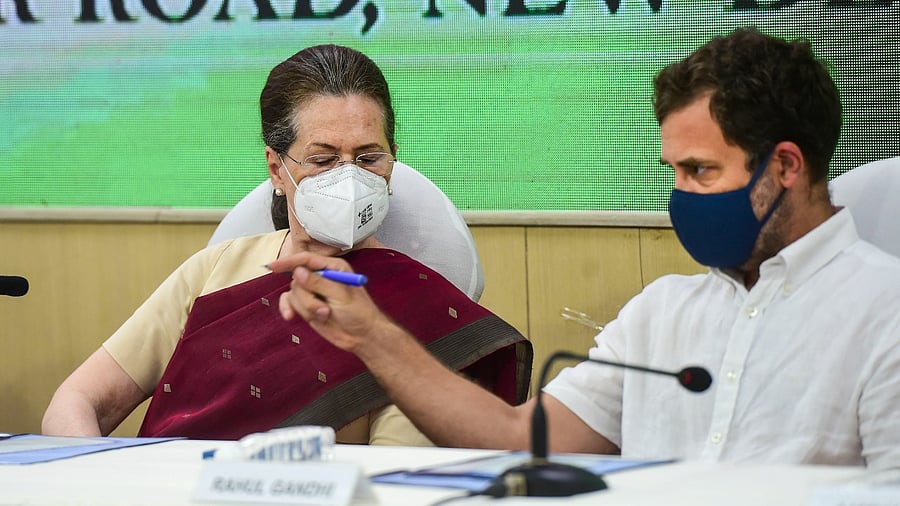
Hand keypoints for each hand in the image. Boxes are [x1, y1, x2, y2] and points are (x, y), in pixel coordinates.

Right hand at [268, 252, 388, 352]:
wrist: (362, 336)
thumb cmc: (359, 313)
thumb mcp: (341, 296)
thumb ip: (319, 283)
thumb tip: (298, 272)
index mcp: (333, 267)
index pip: (306, 260)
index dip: (289, 262)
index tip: (273, 267)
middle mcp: (321, 276)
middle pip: (297, 279)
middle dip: (307, 298)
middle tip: (324, 310)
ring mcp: (313, 292)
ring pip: (294, 294)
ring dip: (306, 308)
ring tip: (325, 315)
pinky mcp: (308, 305)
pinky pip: (289, 302)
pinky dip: (288, 309)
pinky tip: (290, 317)